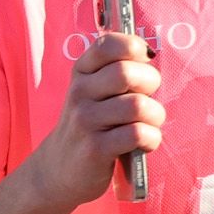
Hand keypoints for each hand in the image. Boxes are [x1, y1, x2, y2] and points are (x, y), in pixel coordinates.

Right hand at [21, 33, 163, 213]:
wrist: (58, 169)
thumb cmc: (90, 124)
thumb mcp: (92, 92)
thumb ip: (116, 71)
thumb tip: (148, 55)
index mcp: (82, 71)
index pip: (109, 44)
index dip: (134, 47)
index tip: (143, 61)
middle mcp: (80, 92)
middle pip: (127, 73)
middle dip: (151, 83)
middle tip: (148, 97)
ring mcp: (86, 120)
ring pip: (137, 106)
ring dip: (155, 116)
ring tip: (148, 124)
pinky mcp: (96, 148)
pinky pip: (138, 134)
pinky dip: (151, 138)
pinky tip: (144, 143)